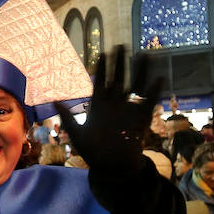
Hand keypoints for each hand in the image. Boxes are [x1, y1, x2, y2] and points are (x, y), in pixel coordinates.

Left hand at [54, 45, 161, 178]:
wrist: (113, 168)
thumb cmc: (94, 153)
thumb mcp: (78, 135)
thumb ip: (68, 118)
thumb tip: (54, 101)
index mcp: (99, 106)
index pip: (100, 82)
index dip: (102, 68)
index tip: (103, 53)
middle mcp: (114, 104)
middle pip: (118, 78)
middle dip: (120, 62)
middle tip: (121, 44)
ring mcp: (128, 110)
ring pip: (135, 85)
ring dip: (139, 71)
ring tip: (144, 54)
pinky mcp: (141, 119)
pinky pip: (148, 102)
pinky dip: (154, 91)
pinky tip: (159, 78)